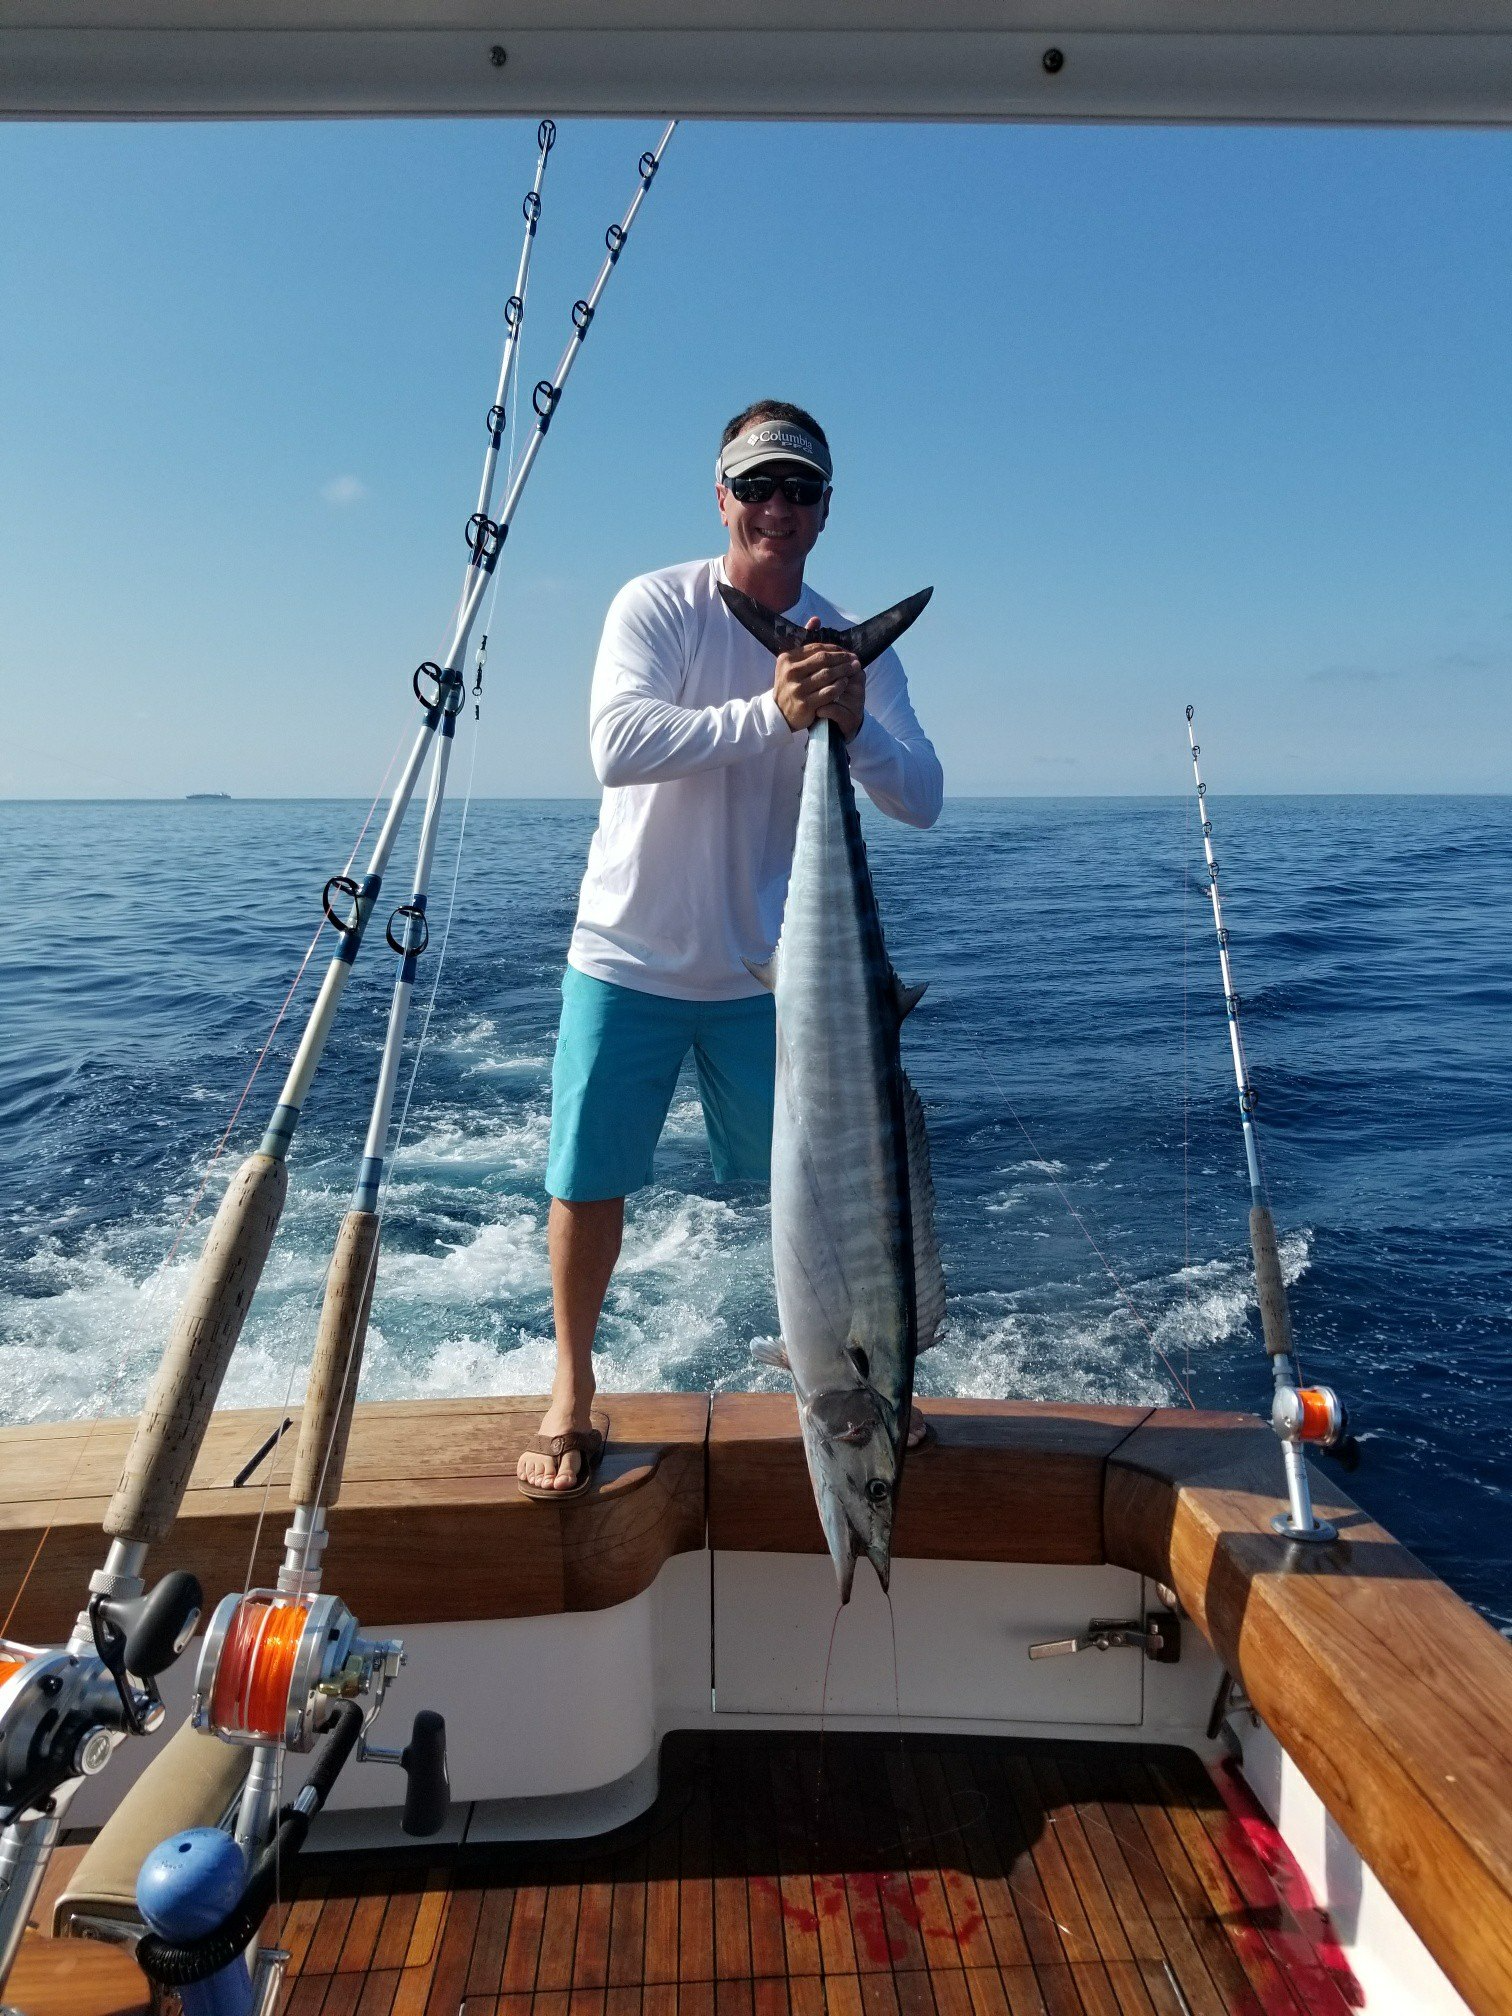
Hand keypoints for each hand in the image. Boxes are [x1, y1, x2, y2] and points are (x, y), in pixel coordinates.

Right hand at [774, 617, 864, 738]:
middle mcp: (790, 672)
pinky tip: (846, 682)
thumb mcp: (792, 663)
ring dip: (844, 670)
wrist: (780, 713)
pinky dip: (840, 686)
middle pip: (823, 660)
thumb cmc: (790, 684)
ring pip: (827, 675)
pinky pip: (828, 692)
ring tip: (855, 668)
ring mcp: (797, 689)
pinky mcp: (805, 704)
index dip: (834, 648)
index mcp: (787, 658)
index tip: (846, 651)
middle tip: (855, 659)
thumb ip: (805, 642)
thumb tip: (816, 619)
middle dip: (842, 658)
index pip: (816, 648)